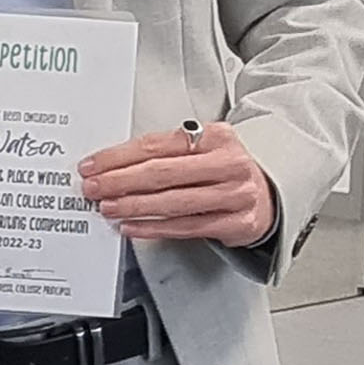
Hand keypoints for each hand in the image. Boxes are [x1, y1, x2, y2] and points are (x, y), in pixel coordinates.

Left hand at [79, 121, 275, 245]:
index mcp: (215, 136)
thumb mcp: (203, 148)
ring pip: (172, 202)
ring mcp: (235, 194)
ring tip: (108, 207)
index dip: (118, 156)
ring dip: (133, 206)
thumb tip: (112, 164)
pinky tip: (132, 226)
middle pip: (162, 172)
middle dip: (120, 181)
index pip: (156, 145)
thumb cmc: (224, 169)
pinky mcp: (236, 223)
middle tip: (93, 187)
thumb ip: (166, 152)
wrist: (269, 194)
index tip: (93, 165)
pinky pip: (186, 227)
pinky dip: (154, 228)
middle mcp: (228, 163)